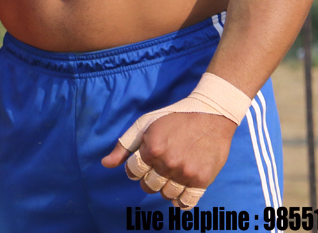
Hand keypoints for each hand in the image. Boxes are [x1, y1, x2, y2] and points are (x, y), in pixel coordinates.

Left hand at [102, 113, 236, 206]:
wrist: (211, 114)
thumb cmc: (174, 117)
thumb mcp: (145, 124)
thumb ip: (124, 145)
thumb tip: (105, 164)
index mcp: (152, 149)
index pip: (133, 173)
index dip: (136, 168)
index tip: (145, 161)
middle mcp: (168, 163)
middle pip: (148, 186)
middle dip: (150, 178)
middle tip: (160, 165)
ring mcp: (186, 173)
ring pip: (166, 194)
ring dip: (166, 187)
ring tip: (172, 173)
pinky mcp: (202, 180)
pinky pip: (186, 202)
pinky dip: (181, 201)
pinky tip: (180, 190)